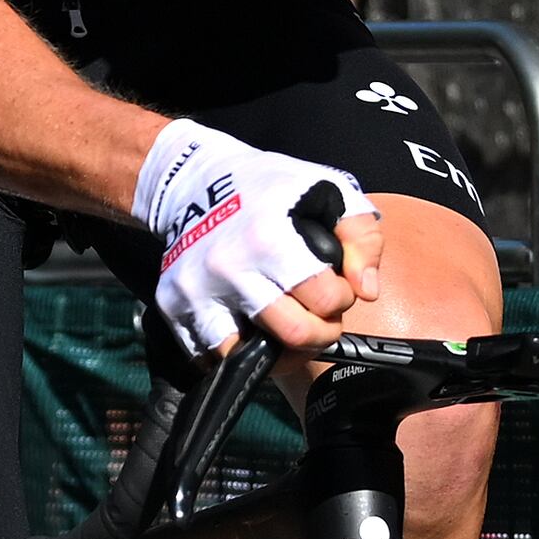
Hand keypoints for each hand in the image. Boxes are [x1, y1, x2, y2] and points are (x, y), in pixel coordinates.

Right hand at [134, 119, 376, 355]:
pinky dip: (232, 353)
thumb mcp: (326, 190)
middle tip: (319, 317)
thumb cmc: (265, 187)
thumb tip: (367, 291)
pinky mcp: (172, 304)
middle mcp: (230, 268)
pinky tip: (249, 331)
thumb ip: (361, 237)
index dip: (342, 299)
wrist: (192, 183)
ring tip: (284, 331)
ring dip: (274, 353)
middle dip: (320, 333)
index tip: (336, 287)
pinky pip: (206, 355)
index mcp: (270, 238)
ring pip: (245, 356)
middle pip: (293, 335)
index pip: (327, 299)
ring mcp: (197, 290)